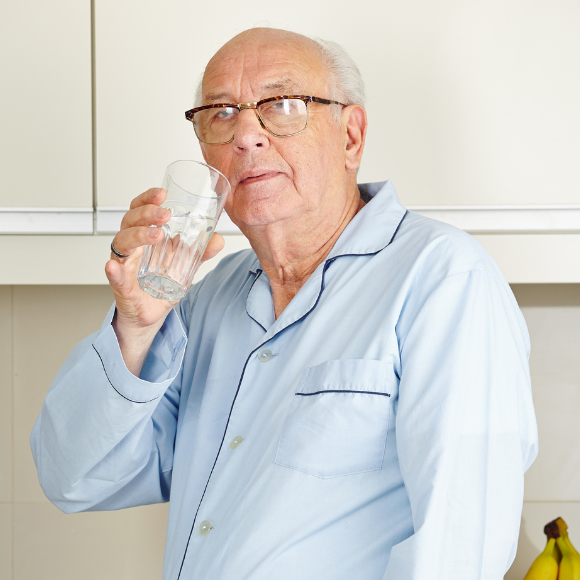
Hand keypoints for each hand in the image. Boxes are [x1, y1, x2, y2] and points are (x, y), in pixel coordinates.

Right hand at [105, 187, 224, 373]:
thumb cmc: (160, 286)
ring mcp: (124, 265)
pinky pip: (114, 276)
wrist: (151, 315)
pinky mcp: (121, 286)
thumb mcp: (185, 266)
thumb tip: (218, 239)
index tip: (161, 193)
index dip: (147, 199)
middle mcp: (131, 248)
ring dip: (137, 235)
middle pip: (129, 221)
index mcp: (142, 237)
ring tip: (155, 234)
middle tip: (164, 214)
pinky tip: (113, 266)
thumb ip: (200, 252)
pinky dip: (113, 271)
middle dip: (146, 214)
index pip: (139, 210)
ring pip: (122, 243)